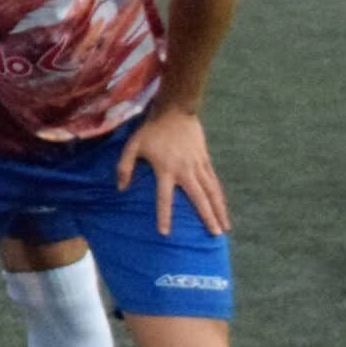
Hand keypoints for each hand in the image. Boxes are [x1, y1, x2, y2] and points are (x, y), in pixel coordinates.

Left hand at [117, 107, 229, 235]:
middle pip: (199, 198)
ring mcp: (198, 166)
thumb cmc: (151, 130)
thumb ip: (124, 167)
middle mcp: (185, 170)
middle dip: (207, 217)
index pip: (164, 197)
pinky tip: (222, 208)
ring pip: (212, 192)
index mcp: (166, 169)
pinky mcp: (206, 161)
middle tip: (215, 235)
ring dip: (219, 210)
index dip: (164, 215)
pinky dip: (219, 196)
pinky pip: (214, 182)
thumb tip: (121, 188)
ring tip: (224, 228)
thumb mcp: (132, 146)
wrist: (176, 111)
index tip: (165, 232)